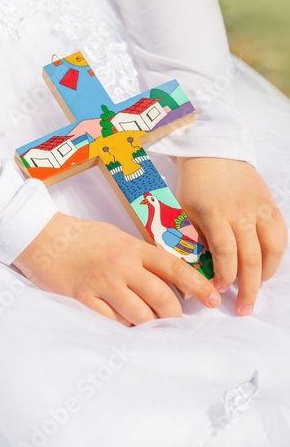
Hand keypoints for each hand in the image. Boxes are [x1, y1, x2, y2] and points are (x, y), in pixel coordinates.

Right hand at [13, 212, 220, 325]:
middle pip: (161, 297)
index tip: (212, 299)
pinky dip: (123, 326)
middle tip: (174, 318)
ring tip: (150, 323)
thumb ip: (140, 256)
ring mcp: (102, 283)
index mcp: (133, 248)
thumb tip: (164, 277)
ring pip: (139, 314)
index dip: (197, 285)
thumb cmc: (82, 236)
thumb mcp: (116, 237)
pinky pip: (112, 322)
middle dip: (174, 314)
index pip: (174, 267)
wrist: (43, 236)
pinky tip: (124, 323)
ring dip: (149, 323)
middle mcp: (122, 265)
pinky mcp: (83, 298)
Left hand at [176, 157, 287, 315]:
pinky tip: (268, 264)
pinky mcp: (270, 204)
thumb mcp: (183, 211)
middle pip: (251, 255)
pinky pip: (281, 233)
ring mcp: (259, 207)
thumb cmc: (194, 185)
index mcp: (214, 213)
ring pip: (272, 247)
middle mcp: (240, 211)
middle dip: (249, 287)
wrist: (213, 154)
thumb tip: (193, 271)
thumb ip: (190, 240)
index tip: (221, 289)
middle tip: (245, 307)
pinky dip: (278, 253)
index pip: (226, 251)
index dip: (225, 275)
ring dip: (267, 272)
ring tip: (259, 286)